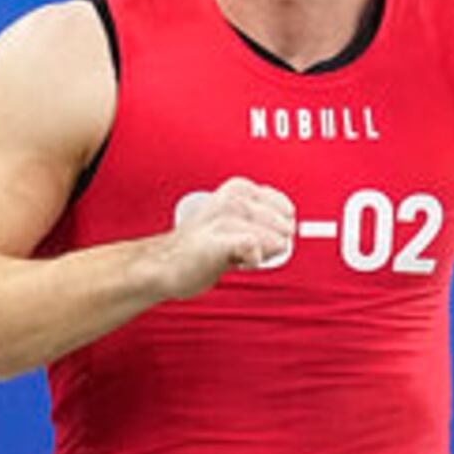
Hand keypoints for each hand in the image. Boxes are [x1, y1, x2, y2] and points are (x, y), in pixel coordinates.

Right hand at [166, 179, 296, 291]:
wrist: (163, 265)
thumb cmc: (197, 248)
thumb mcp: (232, 220)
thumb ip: (259, 220)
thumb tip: (290, 229)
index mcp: (239, 188)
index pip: (285, 207)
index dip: (278, 228)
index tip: (261, 237)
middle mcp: (234, 199)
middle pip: (282, 226)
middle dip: (272, 243)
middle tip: (245, 250)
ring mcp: (226, 218)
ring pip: (273, 238)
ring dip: (261, 255)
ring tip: (237, 256)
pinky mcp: (218, 240)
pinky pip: (252, 247)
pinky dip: (253, 258)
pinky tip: (239, 262)